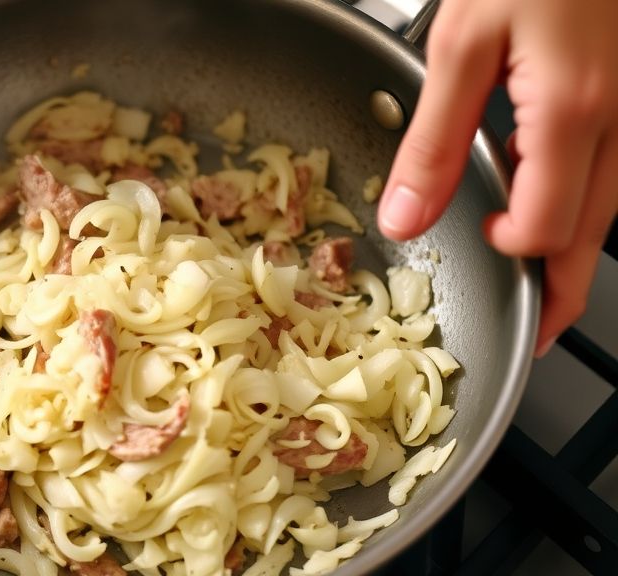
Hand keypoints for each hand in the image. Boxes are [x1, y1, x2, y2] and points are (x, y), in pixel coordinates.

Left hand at [378, 0, 617, 357]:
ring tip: (539, 281)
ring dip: (573, 249)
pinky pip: (609, 166)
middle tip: (538, 333)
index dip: (509, 252)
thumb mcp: (461, 46)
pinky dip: (581, 200)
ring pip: (610, 206)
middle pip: (594, 235)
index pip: (546, 226)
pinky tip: (548, 197)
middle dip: (564, 293)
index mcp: (571, 113)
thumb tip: (405, 216)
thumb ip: (433, 139)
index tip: (474, 245)